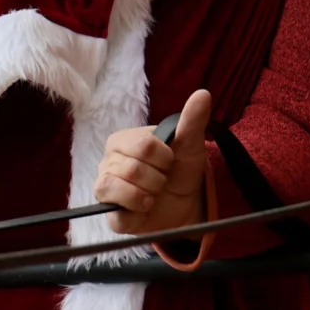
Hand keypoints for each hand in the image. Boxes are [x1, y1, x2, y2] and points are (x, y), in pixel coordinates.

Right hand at [95, 89, 211, 237]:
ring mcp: (105, 188)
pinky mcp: (110, 215)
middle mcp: (107, 162)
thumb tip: (203, 94)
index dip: (164, 157)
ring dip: (148, 194)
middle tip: (162, 179)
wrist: (185, 203)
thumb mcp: (190, 145)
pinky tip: (146, 208)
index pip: (142, 145)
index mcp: (122, 140)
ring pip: (120, 188)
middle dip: (158, 178)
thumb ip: (191, 120)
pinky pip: (118, 214)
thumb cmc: (180, 169)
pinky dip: (138, 210)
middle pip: (133, 169)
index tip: (169, 161)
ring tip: (154, 194)